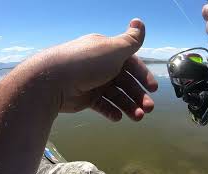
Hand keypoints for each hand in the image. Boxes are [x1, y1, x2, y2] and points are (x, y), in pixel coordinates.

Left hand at [38, 19, 157, 120]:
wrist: (54, 80)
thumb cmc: (87, 62)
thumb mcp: (113, 49)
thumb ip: (131, 40)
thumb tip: (139, 21)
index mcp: (108, 52)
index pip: (131, 63)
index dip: (143, 75)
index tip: (153, 89)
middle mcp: (101, 66)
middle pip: (125, 82)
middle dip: (138, 95)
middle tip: (148, 109)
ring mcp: (93, 82)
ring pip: (116, 95)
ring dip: (128, 106)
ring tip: (137, 117)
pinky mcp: (85, 98)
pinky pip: (101, 105)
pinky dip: (111, 111)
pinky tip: (118, 117)